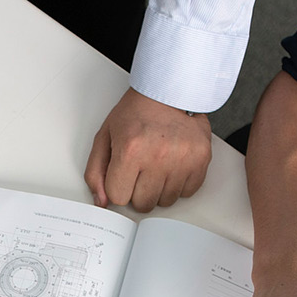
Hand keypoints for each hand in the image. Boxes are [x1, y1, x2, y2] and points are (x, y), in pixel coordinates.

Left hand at [84, 89, 211, 211]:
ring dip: (159, 188)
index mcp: (131, 149)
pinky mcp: (201, 160)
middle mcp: (158, 156)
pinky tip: (173, 164)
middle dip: (138, 190)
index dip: (118, 186)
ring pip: (166, 201)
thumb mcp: (105, 136)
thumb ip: (95, 171)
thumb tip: (101, 201)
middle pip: (143, 204)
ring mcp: (183, 159)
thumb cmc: (136, 113)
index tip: (122, 173)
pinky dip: (179, 184)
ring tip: (157, 163)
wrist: (168, 92)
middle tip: (140, 168)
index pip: (118, 197)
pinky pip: (187, 193)